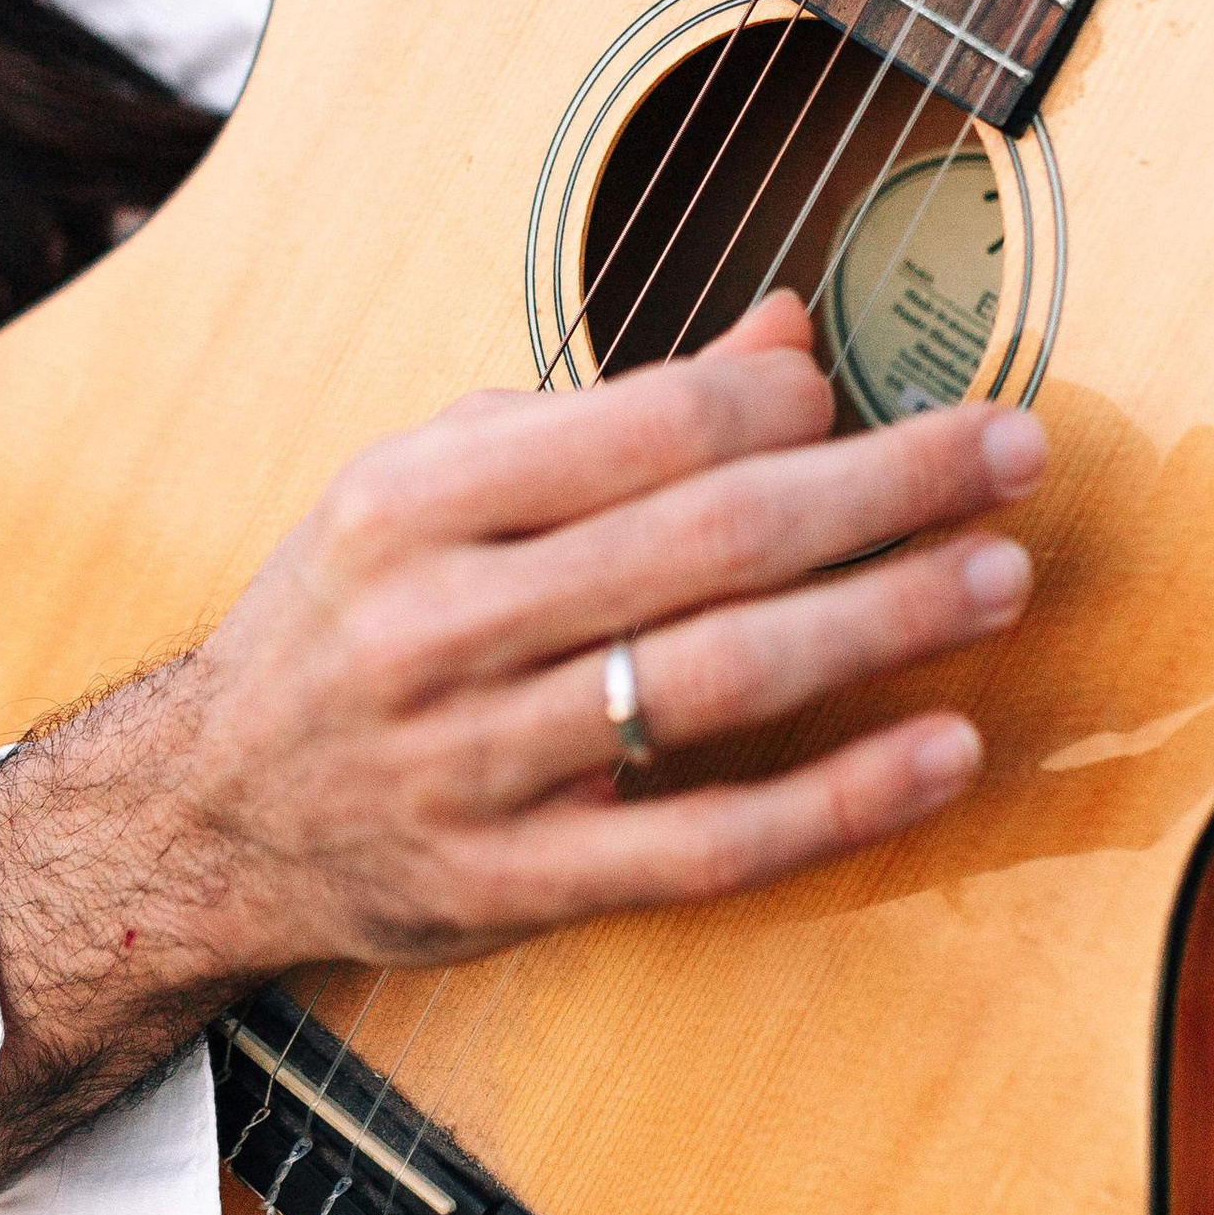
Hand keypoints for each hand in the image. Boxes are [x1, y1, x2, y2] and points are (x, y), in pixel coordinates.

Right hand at [0, 293, 1043, 1172]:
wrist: (205, 815)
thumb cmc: (347, 622)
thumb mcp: (432, 485)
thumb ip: (608, 416)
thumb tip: (789, 331)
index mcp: (412, 502)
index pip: (637, 428)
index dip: (779, 403)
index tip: (866, 391)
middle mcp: (437, 626)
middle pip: (704, 542)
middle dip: (883, 489)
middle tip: (1008, 454)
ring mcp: (477, 765)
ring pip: (718, 683)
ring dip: (883, 621)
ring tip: (1000, 575)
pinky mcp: (520, 883)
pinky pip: (710, 842)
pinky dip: (840, 799)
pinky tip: (944, 750)